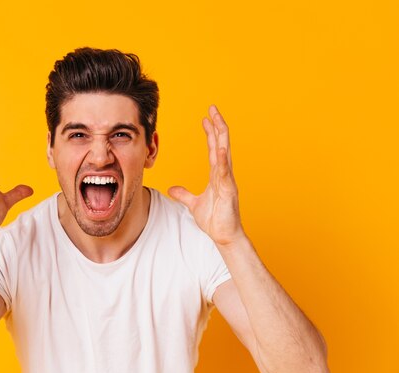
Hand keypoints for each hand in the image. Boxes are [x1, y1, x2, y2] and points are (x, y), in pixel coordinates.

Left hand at [168, 105, 243, 245]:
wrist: (224, 236)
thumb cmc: (214, 219)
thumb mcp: (193, 203)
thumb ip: (183, 194)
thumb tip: (172, 188)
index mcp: (217, 175)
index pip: (213, 148)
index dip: (210, 133)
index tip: (206, 118)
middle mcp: (224, 174)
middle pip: (221, 144)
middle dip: (217, 126)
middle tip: (212, 108)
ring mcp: (228, 181)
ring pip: (225, 153)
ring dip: (221, 136)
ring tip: (218, 120)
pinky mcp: (229, 191)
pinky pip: (225, 173)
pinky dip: (222, 160)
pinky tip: (220, 148)